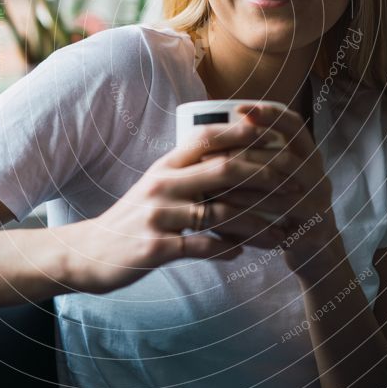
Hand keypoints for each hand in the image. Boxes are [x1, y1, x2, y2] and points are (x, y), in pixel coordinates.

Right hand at [65, 116, 288, 294]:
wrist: (91, 251)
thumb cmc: (133, 217)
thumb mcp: (157, 185)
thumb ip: (189, 171)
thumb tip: (232, 158)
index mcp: (166, 166)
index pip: (208, 139)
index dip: (243, 134)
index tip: (276, 136)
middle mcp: (163, 184)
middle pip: (222, 171)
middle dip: (264, 176)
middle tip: (295, 185)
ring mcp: (158, 215)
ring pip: (219, 213)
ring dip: (256, 223)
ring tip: (280, 232)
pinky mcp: (156, 247)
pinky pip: (201, 247)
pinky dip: (225, 250)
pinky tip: (240, 253)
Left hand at [220, 103, 344, 276]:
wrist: (316, 250)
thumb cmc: (287, 206)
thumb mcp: (282, 176)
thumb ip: (263, 154)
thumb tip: (220, 126)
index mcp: (310, 157)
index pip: (295, 126)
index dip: (270, 114)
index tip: (239, 108)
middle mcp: (319, 177)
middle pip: (286, 159)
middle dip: (247, 157)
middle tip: (213, 159)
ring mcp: (319, 206)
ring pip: (281, 194)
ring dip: (244, 191)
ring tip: (213, 190)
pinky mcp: (313, 234)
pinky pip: (280, 227)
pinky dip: (251, 223)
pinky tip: (228, 221)